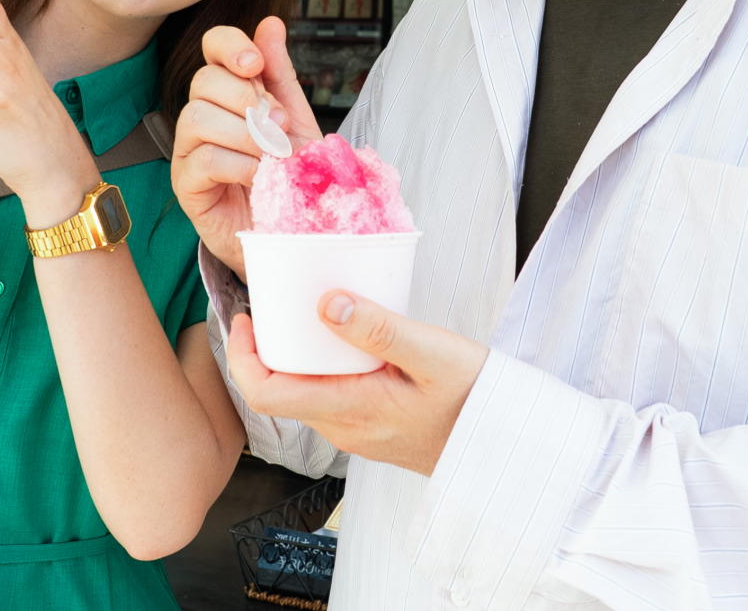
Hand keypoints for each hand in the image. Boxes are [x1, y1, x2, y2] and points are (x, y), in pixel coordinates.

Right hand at [171, 17, 320, 277]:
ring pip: (198, 118)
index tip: (256, 66)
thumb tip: (270, 24)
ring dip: (246, 134)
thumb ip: (280, 75)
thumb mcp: (294, 119)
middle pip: (204, 81)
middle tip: (281, 127)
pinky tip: (260, 177)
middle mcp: (201, 114)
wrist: (291, 228)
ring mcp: (188, 149)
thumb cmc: (289, 173)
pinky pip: (204, 159)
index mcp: (228, 91)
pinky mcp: (186, 184)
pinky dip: (240, 165)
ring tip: (275, 156)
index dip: (231, 46)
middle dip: (247, 99)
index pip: (213, 47)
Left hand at [226, 294, 487, 475]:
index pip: (265, 395)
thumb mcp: (433, 353)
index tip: (245, 318)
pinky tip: (346, 340)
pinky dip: (323, 367)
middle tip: (277, 303)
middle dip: (266, 348)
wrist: (506, 443)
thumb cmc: (474, 398)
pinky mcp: (370, 428)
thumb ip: (379, 329)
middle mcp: (343, 427)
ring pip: (304, 394)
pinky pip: (329, 397)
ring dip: (296, 357)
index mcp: (349, 410)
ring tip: (310, 313)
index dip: (241, 357)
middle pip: (279, 392)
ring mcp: (356, 432)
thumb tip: (324, 304)